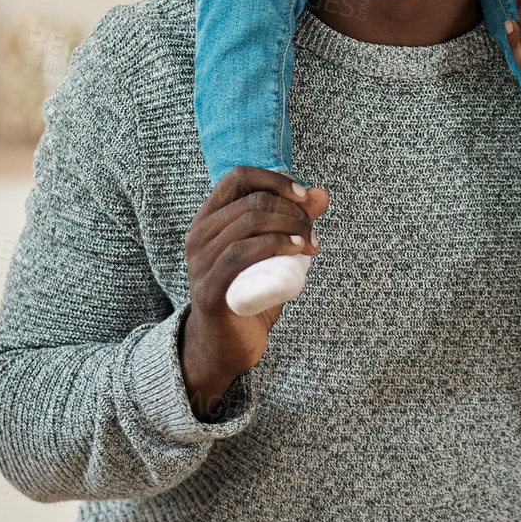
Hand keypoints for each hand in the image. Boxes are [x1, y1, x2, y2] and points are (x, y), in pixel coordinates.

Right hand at [179, 167, 329, 418]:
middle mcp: (199, 235)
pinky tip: (297, 249)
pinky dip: (275, 244)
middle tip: (313, 232)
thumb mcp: (273, 250)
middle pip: (253, 202)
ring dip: (290, 226)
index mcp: (210, 218)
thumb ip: (293, 220)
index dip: (275, 180)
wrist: (225, 345)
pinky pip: (241, 253)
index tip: (304, 196)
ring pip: (249, 223)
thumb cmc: (250, 290)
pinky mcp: (209, 288)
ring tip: (310, 244)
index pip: (239, 176)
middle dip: (293, 211)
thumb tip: (321, 194)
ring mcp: (200, 262)